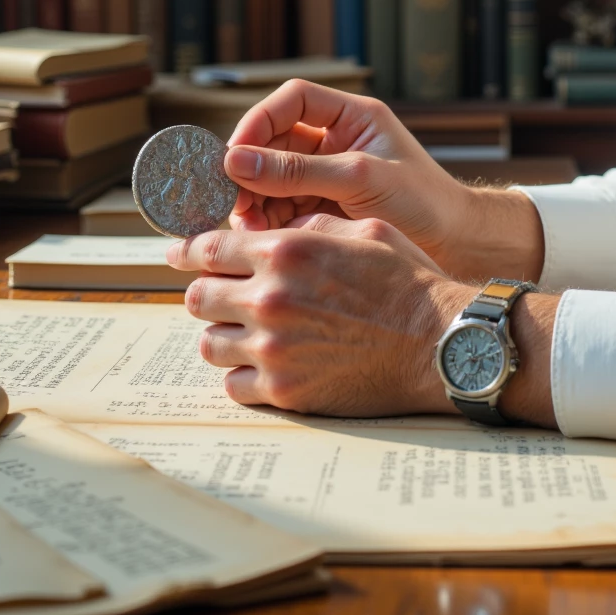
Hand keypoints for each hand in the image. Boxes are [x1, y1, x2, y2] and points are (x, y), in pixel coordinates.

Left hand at [168, 213, 471, 415]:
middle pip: (198, 296)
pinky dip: (242, 375)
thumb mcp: (362, 228)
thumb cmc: (407, 282)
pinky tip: (263, 365)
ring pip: (208, 342)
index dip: (188, 250)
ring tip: (246, 331)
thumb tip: (276, 227)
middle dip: (209, 291)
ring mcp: (272, 349)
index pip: (208, 248)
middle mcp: (270, 298)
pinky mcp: (284, 391)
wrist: (437, 343)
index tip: (178, 254)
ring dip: (223, 334)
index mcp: (286, 251)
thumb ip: (310, 223)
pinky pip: (233, 385)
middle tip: (224, 295)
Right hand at [222, 80, 544, 282]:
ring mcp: (327, 175)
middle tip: (233, 199)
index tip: (235, 154)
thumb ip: (298, 171)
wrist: (457, 248)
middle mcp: (336, 140)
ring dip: (255, 198)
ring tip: (248, 225)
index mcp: (351, 117)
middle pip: (274, 140)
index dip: (258, 121)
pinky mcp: (323, 208)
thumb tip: (236, 160)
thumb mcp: (359, 180)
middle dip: (250, 168)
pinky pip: (283, 206)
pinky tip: (264, 237)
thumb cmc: (424, 204)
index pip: (291, 100)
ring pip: (272, 176)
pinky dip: (269, 220)